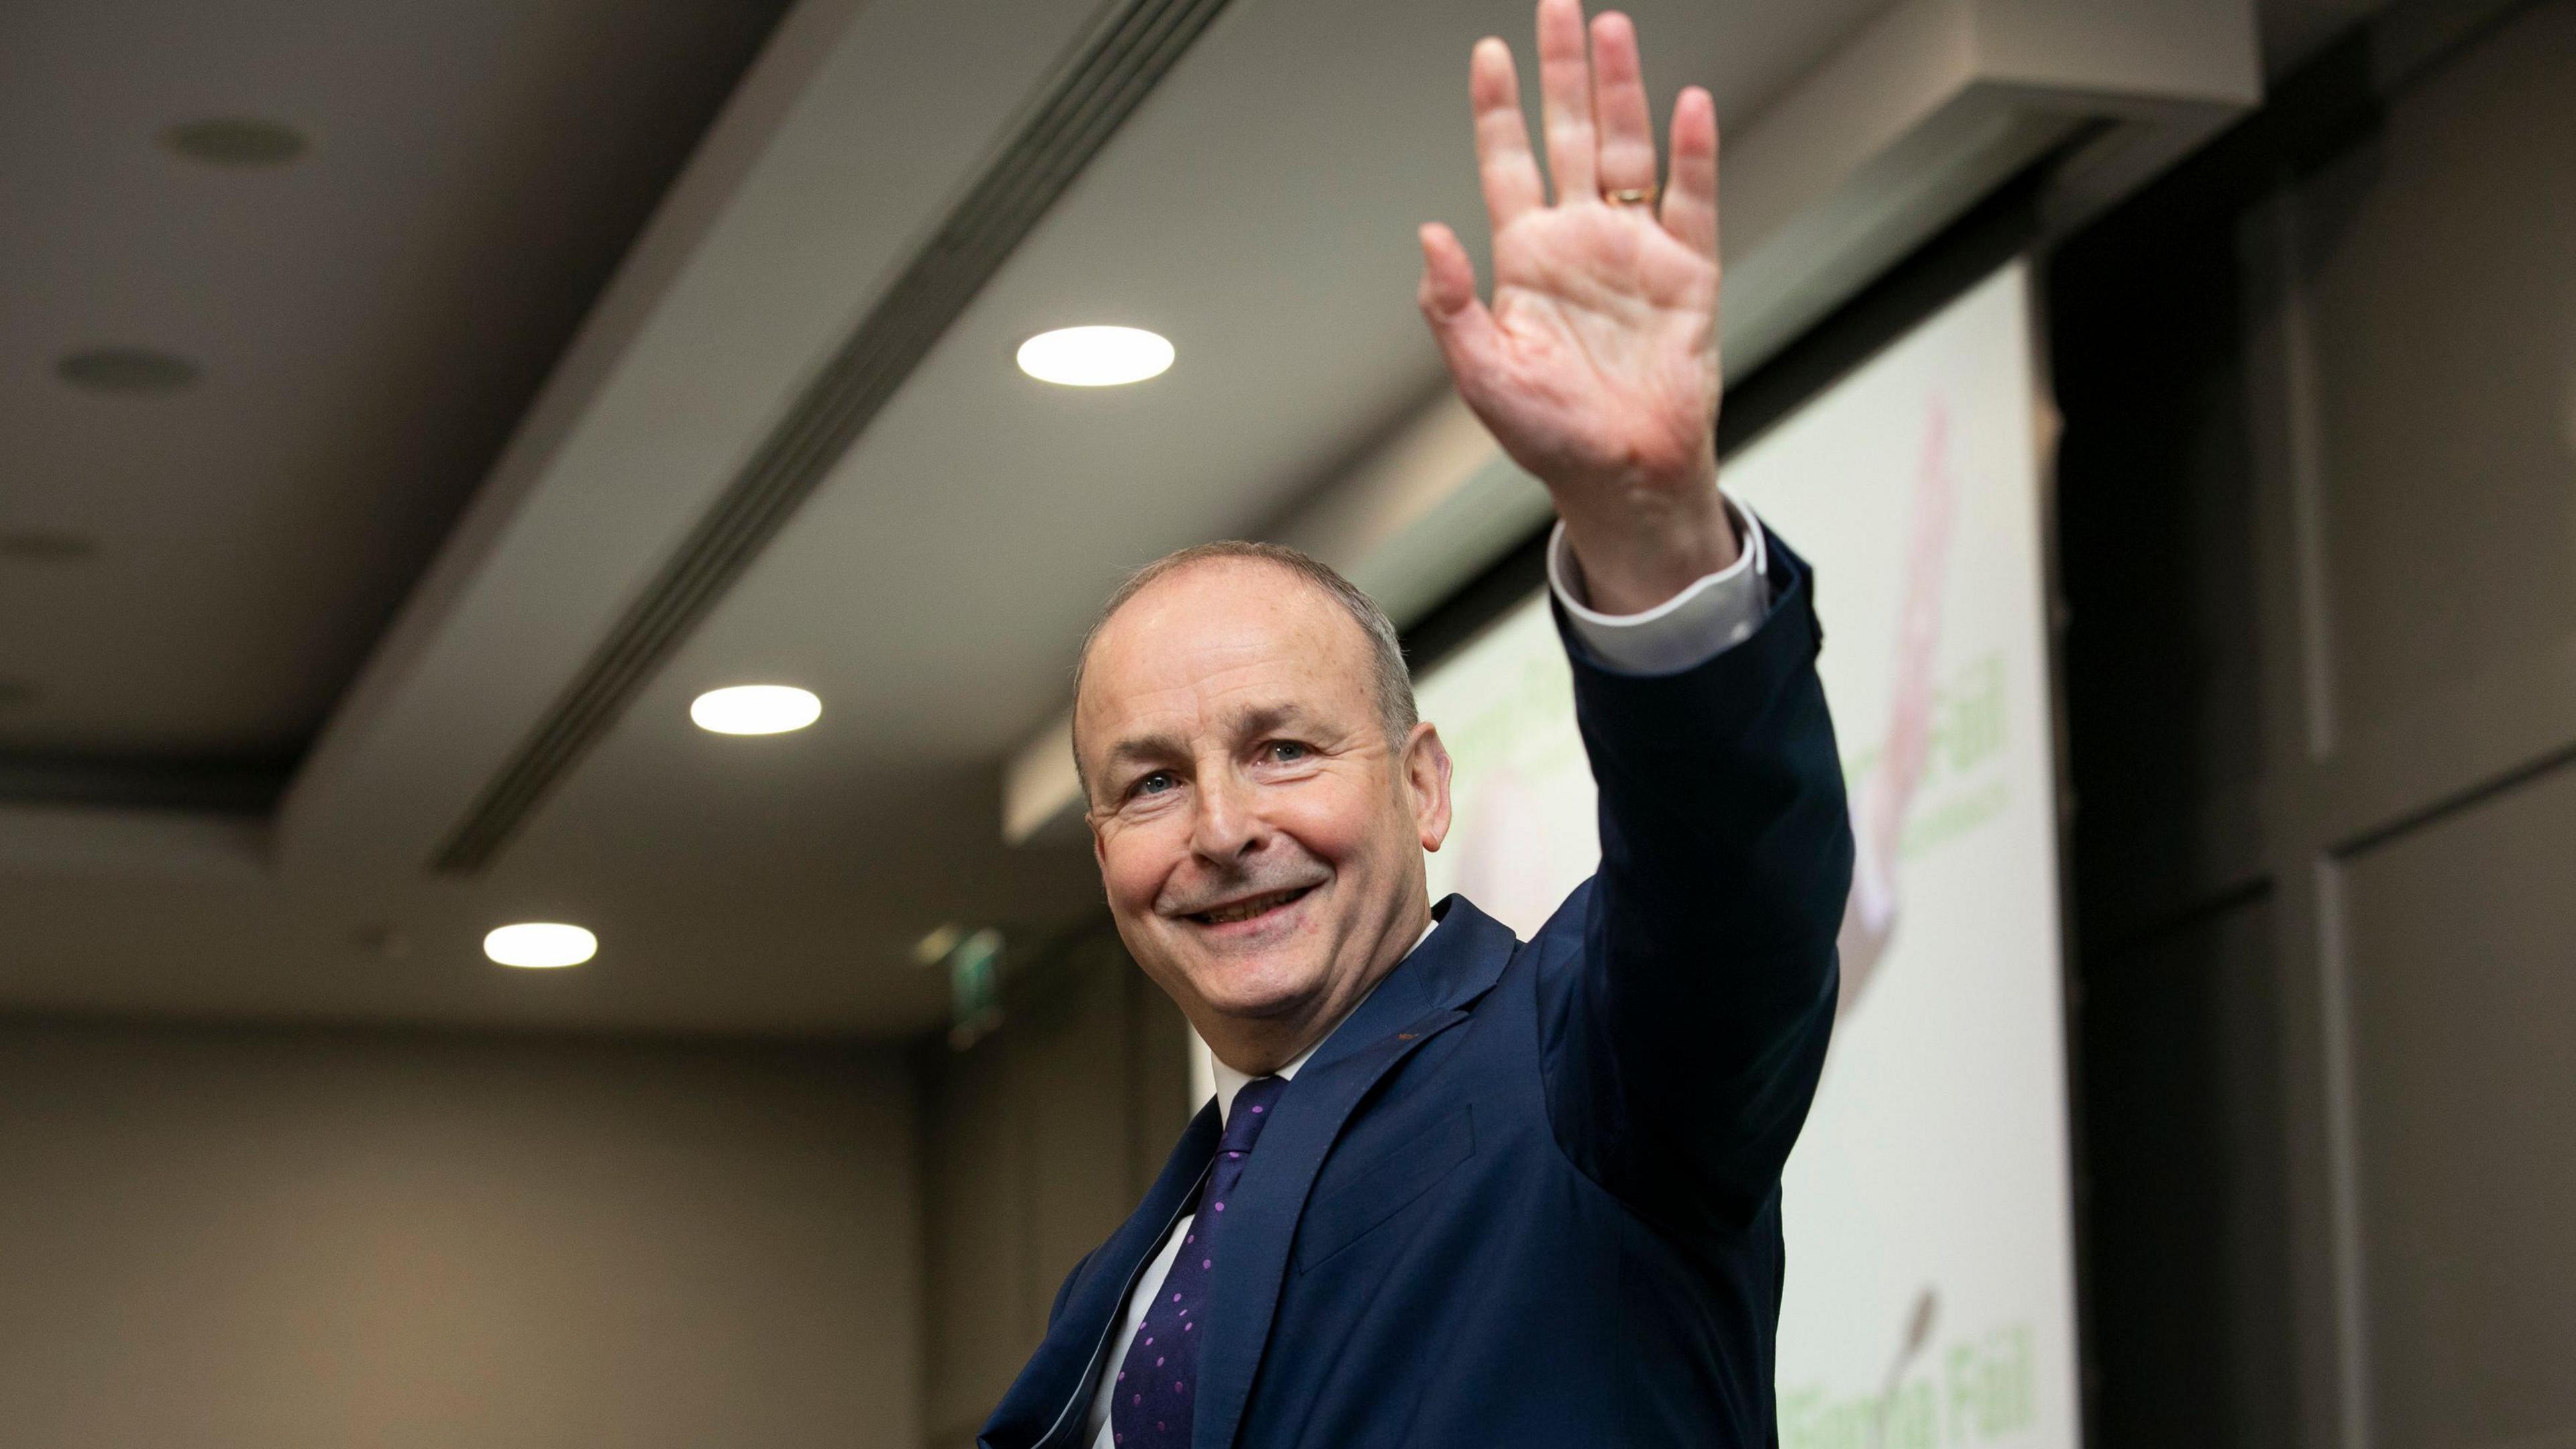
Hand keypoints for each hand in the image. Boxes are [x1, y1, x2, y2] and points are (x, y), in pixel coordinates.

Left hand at [1418, 0, 1735, 614]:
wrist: (1624, 476)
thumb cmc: (1553, 437)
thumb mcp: (1482, 376)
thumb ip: (1449, 307)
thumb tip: (1428, 237)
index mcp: (1526, 260)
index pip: (1507, 163)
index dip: (1498, 109)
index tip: (1489, 54)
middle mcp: (1580, 243)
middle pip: (1571, 136)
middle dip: (1563, 72)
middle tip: (1558, 7)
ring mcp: (1635, 252)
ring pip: (1630, 152)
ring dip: (1622, 92)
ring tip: (1613, 32)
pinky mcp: (1688, 273)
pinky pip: (1693, 201)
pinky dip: (1694, 154)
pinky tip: (1688, 108)